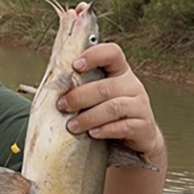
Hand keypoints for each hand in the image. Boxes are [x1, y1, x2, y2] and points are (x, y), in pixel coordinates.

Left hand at [57, 40, 164, 160]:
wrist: (136, 139)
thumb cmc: (109, 116)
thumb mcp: (98, 99)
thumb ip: (82, 90)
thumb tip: (50, 87)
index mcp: (120, 72)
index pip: (112, 53)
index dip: (94, 55)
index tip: (75, 65)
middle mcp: (132, 85)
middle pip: (105, 87)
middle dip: (79, 96)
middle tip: (62, 106)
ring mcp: (140, 106)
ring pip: (113, 107)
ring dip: (89, 117)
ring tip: (72, 126)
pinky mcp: (143, 126)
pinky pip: (124, 127)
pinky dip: (105, 130)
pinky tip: (92, 134)